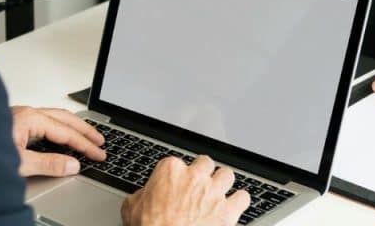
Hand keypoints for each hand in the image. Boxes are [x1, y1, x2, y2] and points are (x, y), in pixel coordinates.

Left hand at [10, 106, 104, 176]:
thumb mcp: (19, 164)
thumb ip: (48, 164)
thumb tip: (72, 165)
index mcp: (30, 119)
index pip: (66, 132)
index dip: (85, 145)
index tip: (98, 154)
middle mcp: (26, 113)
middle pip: (64, 119)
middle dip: (84, 130)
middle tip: (100, 141)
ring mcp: (20, 116)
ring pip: (54, 117)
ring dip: (72, 127)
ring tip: (85, 136)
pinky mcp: (14, 123)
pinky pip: (44, 121)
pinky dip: (59, 127)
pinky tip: (60, 135)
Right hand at [121, 155, 250, 225]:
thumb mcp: (131, 208)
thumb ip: (140, 196)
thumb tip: (141, 197)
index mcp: (170, 170)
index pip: (178, 162)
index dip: (178, 175)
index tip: (177, 185)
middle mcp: (194, 177)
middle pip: (206, 163)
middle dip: (204, 173)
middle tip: (199, 185)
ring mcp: (214, 193)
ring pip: (227, 175)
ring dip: (223, 183)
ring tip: (219, 193)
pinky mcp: (228, 211)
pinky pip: (243, 198)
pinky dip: (239, 202)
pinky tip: (235, 206)